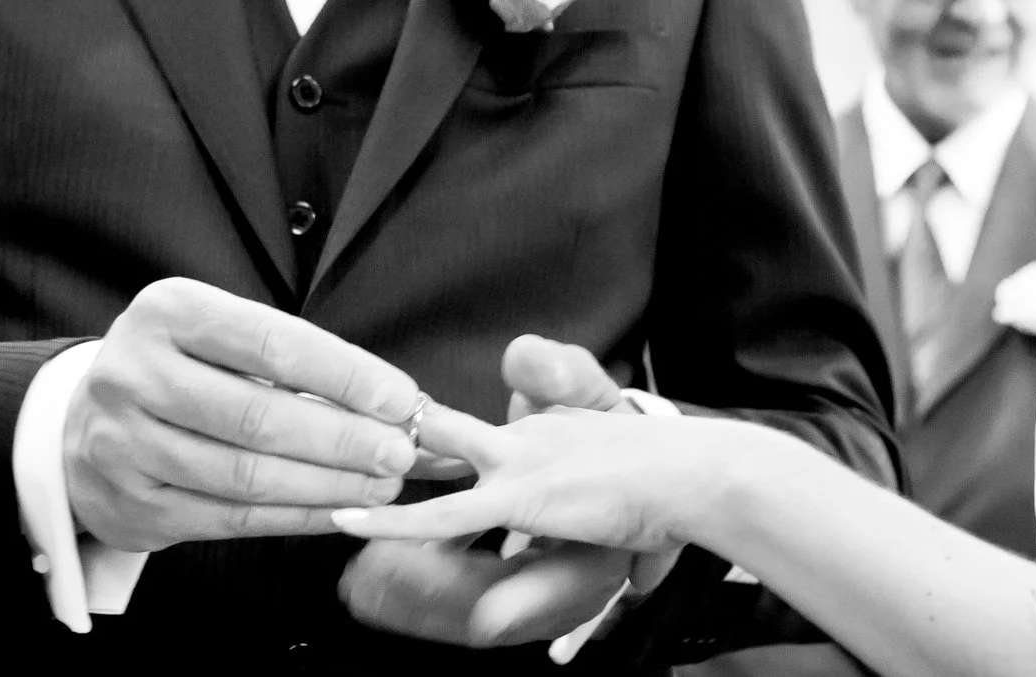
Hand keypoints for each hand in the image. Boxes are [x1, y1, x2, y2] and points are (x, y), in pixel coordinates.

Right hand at [64, 277, 420, 551]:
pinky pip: (229, 519)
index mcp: (170, 313)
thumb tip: (400, 403)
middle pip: (260, 416)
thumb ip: (301, 362)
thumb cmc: (183, 369)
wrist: (81, 422)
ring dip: (327, 485)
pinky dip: (294, 518)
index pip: (274, 345)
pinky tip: (338, 512)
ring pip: (246, 475)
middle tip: (401, 453)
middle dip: (345, 439)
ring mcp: (124, 445)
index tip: (402, 400)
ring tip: (381, 486)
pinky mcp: (131, 505)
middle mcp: (135, 375)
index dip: (346, 375)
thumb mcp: (225, 337)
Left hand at [342, 335, 673, 649]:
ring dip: (386, 477)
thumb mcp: (628, 524)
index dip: (434, 444)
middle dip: (398, 443)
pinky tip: (353, 524)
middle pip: (443, 433)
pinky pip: (442, 512)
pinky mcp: (518, 493)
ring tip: (336, 494)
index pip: (477, 437)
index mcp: (550, 431)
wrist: (699, 474)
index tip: (399, 454)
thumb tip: (621, 603)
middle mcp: (528, 434)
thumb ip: (611, 560)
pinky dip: (394, 519)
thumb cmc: (673, 495)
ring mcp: (520, 458)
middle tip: (349, 452)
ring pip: (433, 460)